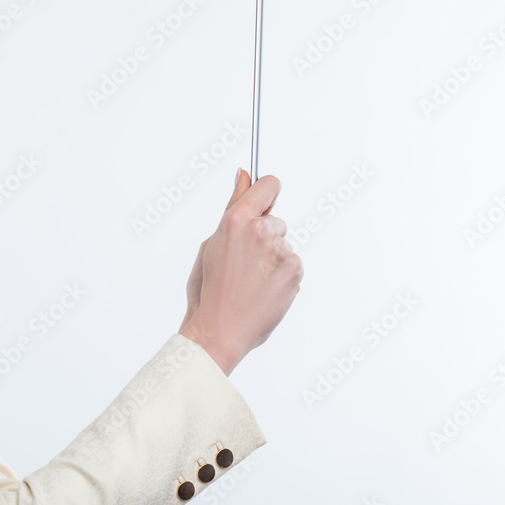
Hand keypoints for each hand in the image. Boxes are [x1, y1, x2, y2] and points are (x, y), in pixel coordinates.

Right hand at [179, 168, 302, 375]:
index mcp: (235, 220)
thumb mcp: (212, 243)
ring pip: (283, 245)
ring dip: (272, 259)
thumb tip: (244, 174)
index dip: (266, 193)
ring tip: (250, 282)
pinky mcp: (295, 270)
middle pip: (275, 220)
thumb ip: (233, 207)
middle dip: (263, 236)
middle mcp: (261, 231)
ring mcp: (280, 251)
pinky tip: (263, 291)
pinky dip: (281, 276)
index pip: (268, 185)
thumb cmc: (209, 289)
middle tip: (243, 264)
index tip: (263, 203)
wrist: (220, 330)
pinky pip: (291, 264)